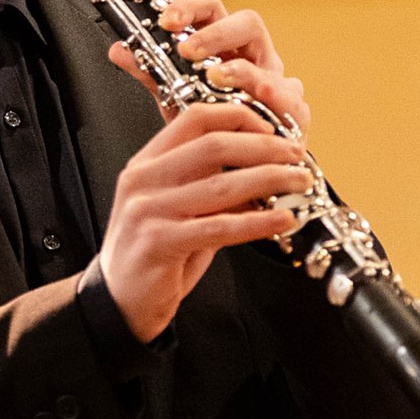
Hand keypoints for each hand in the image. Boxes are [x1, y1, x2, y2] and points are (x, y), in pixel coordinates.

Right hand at [100, 0, 312, 342]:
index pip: (195, 119)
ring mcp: (148, 210)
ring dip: (269, 180)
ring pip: (221, 185)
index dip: (239, 118)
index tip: (274, 130)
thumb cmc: (155, 254)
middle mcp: (144, 180)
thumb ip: (212, 186)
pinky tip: (282, 220)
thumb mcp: (178, 209)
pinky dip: (257, 222)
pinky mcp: (159, 242)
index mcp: (147, 163)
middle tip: (296, 155)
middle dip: (264, 147)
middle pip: (213, 146)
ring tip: (299, 182)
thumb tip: (265, 170)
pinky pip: (219, 227)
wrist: (120, 300)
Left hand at [110, 0, 309, 143]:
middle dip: (217, 34)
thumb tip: (118, 49)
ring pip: (268, 64)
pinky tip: (256, 103)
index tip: (167, 21)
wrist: (232, 176)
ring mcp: (278, 84)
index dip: (191, 7)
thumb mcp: (174, 98)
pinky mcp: (295, 115)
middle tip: (189, 52)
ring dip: (242, 70)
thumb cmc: (209, 130)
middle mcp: (256, 58)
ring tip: (218, 79)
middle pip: (247, 23)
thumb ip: (151, 73)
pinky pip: (291, 102)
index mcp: (226, 46)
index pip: (212, 9)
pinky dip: (274, 100)